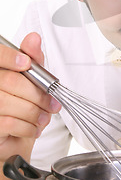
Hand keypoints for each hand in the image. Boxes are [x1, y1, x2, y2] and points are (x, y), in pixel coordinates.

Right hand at [0, 32, 61, 162]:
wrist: (14, 141)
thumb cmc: (22, 107)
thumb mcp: (33, 81)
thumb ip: (33, 60)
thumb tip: (34, 38)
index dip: (10, 56)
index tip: (26, 63)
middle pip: (11, 81)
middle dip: (38, 94)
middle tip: (51, 104)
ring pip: (10, 102)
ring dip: (35, 112)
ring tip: (43, 118)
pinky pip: (10, 122)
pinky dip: (28, 126)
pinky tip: (33, 128)